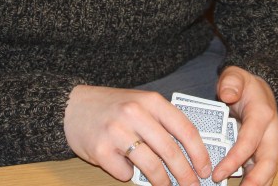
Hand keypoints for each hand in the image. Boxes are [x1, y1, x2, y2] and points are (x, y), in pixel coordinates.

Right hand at [64, 84, 211, 185]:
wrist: (72, 106)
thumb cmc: (111, 107)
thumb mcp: (139, 104)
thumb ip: (161, 123)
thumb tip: (190, 154)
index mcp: (149, 100)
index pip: (184, 128)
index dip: (199, 153)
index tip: (206, 169)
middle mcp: (134, 113)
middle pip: (170, 151)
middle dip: (186, 174)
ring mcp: (116, 131)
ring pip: (151, 166)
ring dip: (163, 182)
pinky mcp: (100, 148)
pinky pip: (125, 173)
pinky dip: (129, 175)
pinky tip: (125, 167)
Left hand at [213, 67, 277, 185]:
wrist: (259, 90)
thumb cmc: (244, 84)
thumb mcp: (235, 75)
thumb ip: (231, 82)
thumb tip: (228, 94)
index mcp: (263, 116)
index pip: (249, 142)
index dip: (235, 160)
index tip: (218, 173)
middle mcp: (272, 133)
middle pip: (268, 163)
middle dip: (256, 182)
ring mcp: (271, 144)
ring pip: (268, 170)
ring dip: (257, 185)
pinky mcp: (266, 152)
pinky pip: (262, 170)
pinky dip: (254, 182)